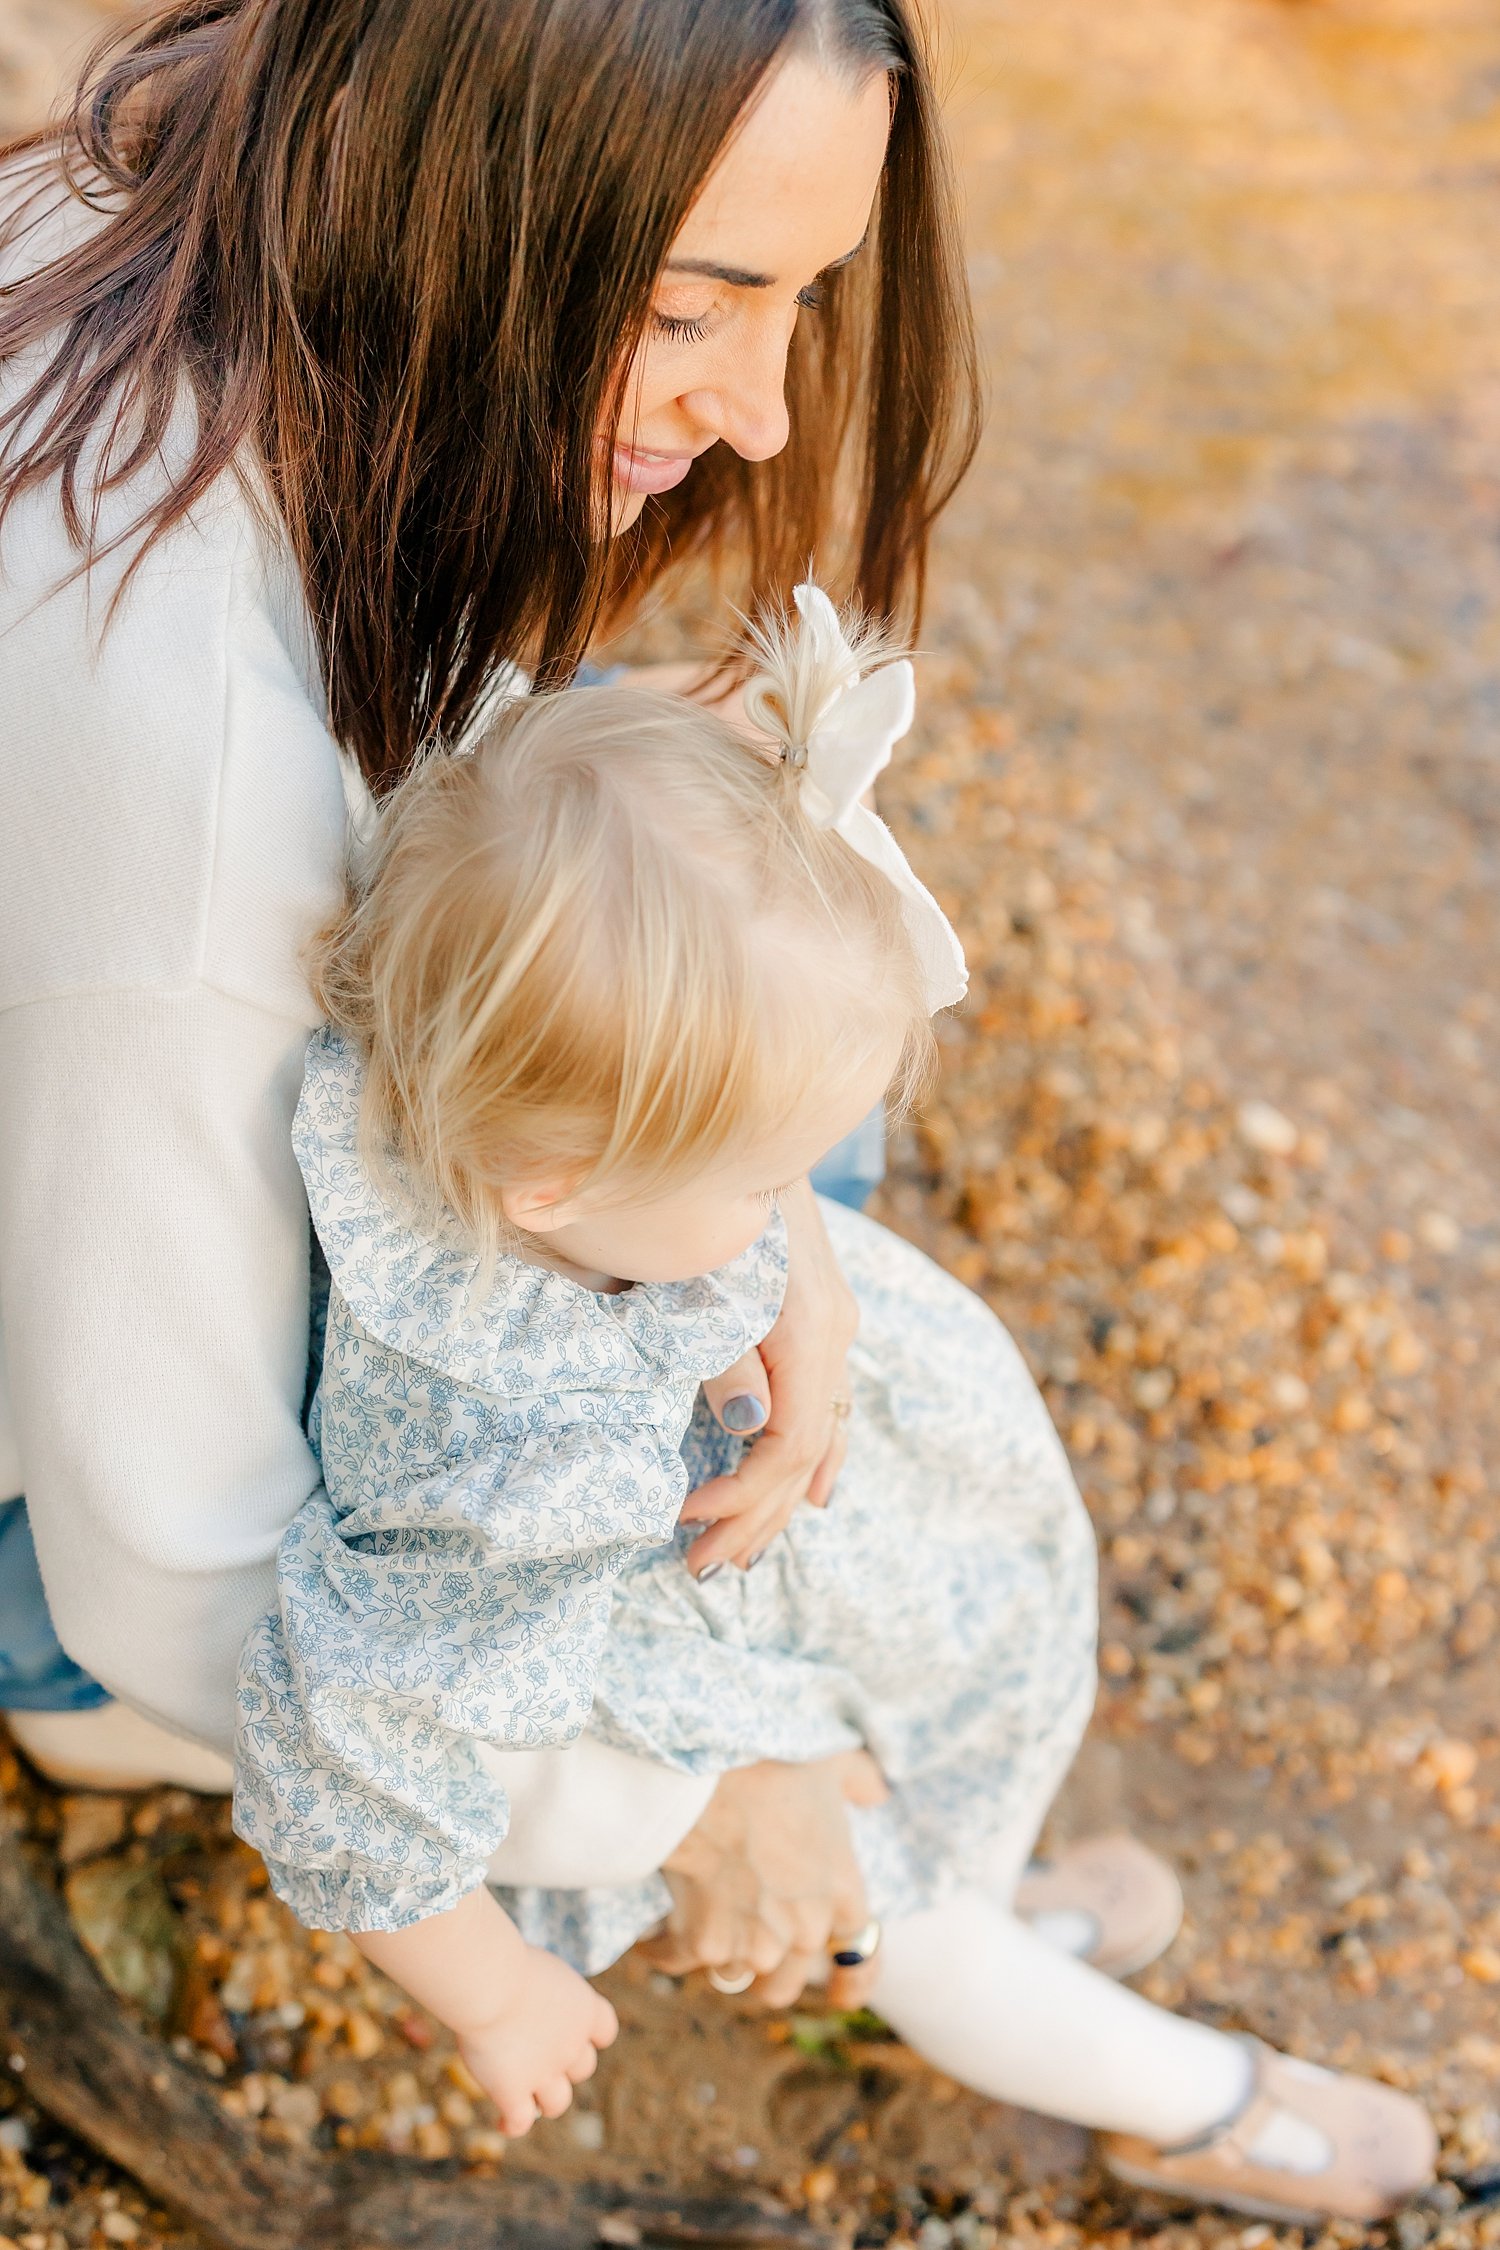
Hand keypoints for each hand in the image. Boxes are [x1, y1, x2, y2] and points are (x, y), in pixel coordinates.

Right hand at [457, 1946, 618, 2137]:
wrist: (489, 1982)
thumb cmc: (506, 1962)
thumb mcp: (540, 1969)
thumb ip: (546, 1992)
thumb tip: (533, 1999)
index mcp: (583, 2008)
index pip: (605, 2030)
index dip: (590, 2036)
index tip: (574, 2034)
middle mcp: (572, 2045)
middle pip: (582, 2069)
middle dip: (564, 2066)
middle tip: (536, 2057)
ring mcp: (544, 2073)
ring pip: (557, 2103)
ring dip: (544, 2100)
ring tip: (525, 2097)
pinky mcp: (514, 2092)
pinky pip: (520, 2121)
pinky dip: (512, 2125)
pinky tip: (502, 2122)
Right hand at [637, 1750, 889, 2010]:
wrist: (708, 1773)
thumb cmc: (773, 1764)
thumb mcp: (832, 1762)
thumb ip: (861, 1781)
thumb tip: (876, 1792)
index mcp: (841, 1892)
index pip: (861, 1955)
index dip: (853, 1979)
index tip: (841, 1994)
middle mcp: (803, 1929)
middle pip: (788, 1983)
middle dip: (767, 1968)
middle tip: (745, 1937)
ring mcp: (754, 1943)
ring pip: (734, 1978)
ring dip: (717, 1956)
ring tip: (697, 1926)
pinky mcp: (704, 1943)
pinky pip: (678, 1961)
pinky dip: (663, 1948)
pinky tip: (651, 1931)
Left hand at [682, 1181, 857, 1574]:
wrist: (724, 1115)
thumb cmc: (691, 1194)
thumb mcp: (695, 1275)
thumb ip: (723, 1351)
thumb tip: (751, 1421)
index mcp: (809, 1327)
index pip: (788, 1445)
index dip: (742, 1496)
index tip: (685, 1519)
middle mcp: (833, 1328)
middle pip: (807, 1452)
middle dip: (757, 1516)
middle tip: (701, 1567)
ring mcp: (831, 1318)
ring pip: (821, 1432)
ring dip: (781, 1498)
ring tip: (743, 1552)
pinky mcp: (816, 1309)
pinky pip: (829, 1401)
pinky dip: (817, 1454)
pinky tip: (817, 1493)